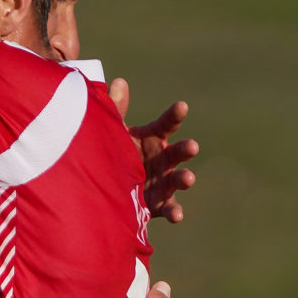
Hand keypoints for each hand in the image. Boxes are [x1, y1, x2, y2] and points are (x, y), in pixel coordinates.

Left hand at [109, 78, 197, 222]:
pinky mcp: (157, 204)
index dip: (174, 115)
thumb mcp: (113, 130)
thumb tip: (119, 82)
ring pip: (177, 180)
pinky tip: (178, 216)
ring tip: (189, 178)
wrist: (104, 185)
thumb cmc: (113, 151)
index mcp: (152, 138)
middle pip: (177, 152)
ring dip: (184, 179)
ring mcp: (162, 181)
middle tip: (192, 147)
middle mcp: (161, 158)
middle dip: (185, 149)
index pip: (166, 124)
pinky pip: (168, 208)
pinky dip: (174, 212)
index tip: (182, 106)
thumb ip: (116, 109)